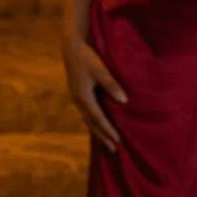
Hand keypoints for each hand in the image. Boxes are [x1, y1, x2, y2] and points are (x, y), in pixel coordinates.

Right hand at [63, 35, 126, 150]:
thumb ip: (112, 85)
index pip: (99, 118)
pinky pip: (86, 114)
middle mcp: (79, 101)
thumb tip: (124, 101)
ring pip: (88, 120)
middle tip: (114, 150)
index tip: (118, 142)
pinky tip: (97, 126)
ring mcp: (76, 98)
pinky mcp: (77, 94)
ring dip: (98, 132)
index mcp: (84, 97)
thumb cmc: (88, 57)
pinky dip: (93, 123)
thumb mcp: (101, 70)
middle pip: (92, 124)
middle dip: (103, 137)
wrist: (72, 47)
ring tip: (106, 142)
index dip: (109, 130)